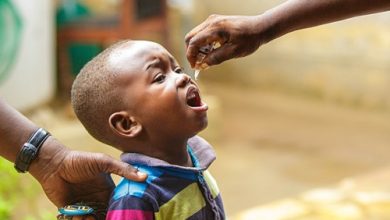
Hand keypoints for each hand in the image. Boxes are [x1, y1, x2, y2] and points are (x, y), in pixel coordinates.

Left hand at [30, 137, 146, 219]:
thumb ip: (123, 170)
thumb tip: (145, 177)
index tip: (123, 215)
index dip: (121, 211)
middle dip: (104, 219)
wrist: (53, 165)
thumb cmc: (79, 160)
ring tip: (84, 215)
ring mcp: (85, 206)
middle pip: (106, 216)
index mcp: (108, 190)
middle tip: (96, 214)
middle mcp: (98, 200)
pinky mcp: (71, 211)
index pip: (118, 205)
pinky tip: (75, 215)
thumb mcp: (103, 162)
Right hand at [185, 14, 266, 67]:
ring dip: (197, 49)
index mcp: (215, 28)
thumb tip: (202, 65)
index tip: (194, 67)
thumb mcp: (233, 52)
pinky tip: (211, 52)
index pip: (193, 42)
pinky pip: (202, 34)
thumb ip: (216, 58)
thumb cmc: (249, 39)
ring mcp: (212, 21)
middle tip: (199, 64)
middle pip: (190, 37)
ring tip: (207, 59)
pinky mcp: (215, 22)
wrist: (259, 27)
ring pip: (195, 35)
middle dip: (192, 52)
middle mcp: (211, 22)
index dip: (191, 56)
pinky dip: (202, 44)